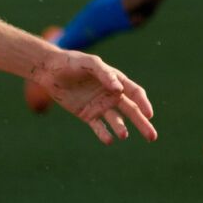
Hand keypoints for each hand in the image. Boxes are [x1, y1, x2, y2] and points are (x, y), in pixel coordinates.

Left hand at [32, 49, 156, 144]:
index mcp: (116, 80)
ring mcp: (100, 105)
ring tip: (123, 135)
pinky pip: (99, 127)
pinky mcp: (87, 115)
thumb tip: (119, 90)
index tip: (149, 114)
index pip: (135, 93)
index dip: (144, 103)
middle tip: (152, 137)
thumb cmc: (71, 62)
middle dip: (142, 123)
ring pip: (116, 120)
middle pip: (131, 110)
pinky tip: (108, 140)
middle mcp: (111, 95)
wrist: (49, 70)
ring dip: (121, 128)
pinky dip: (104, 134)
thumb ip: (104, 74)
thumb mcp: (89, 63)